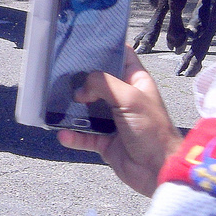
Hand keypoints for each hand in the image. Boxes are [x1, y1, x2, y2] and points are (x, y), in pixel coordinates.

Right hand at [57, 46, 181, 195]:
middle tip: (63, 76)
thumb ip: (103, 85)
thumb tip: (81, 90)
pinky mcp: (105, 142)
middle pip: (98, 84)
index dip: (106, 49)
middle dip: (81, 81)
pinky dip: (73, 136)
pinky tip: (63, 134)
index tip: (85, 45)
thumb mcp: (130, 98)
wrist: (158, 170)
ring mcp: (114, 121)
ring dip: (73, 110)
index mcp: (136, 82)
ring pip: (88, 111)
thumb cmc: (153, 130)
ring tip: (57, 105)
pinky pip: (85, 136)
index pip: (121, 57)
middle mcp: (124, 99)